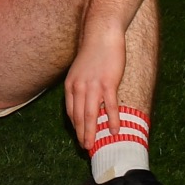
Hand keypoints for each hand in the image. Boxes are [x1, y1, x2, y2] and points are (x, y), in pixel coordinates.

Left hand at [63, 22, 127, 149]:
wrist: (101, 36)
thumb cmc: (93, 55)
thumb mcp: (80, 73)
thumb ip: (81, 88)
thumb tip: (85, 102)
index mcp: (70, 86)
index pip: (70, 111)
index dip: (75, 126)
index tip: (79, 137)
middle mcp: (78, 87)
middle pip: (78, 116)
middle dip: (81, 133)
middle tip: (85, 148)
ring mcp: (93, 86)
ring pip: (91, 114)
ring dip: (92, 132)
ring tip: (94, 145)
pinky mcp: (108, 83)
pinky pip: (109, 106)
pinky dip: (111, 120)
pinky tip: (114, 131)